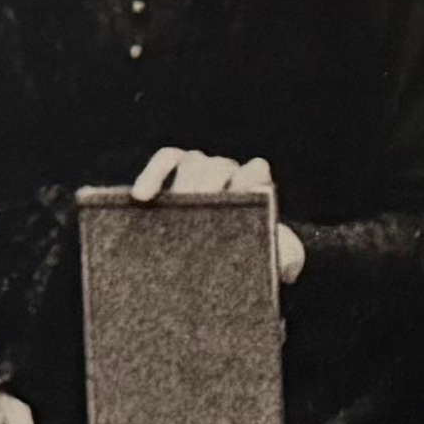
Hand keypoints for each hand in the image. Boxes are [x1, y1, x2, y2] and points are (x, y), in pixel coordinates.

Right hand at [126, 144, 303, 284]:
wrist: (228, 258)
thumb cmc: (250, 259)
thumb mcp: (271, 263)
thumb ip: (283, 261)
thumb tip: (283, 264)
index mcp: (255, 191)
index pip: (255, 172)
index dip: (249, 178)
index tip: (243, 195)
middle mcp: (230, 174)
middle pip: (219, 167)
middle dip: (207, 186)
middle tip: (194, 209)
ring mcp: (204, 167)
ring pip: (194, 161)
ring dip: (182, 182)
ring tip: (170, 207)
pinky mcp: (177, 166)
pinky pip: (168, 159)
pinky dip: (154, 173)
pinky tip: (141, 196)